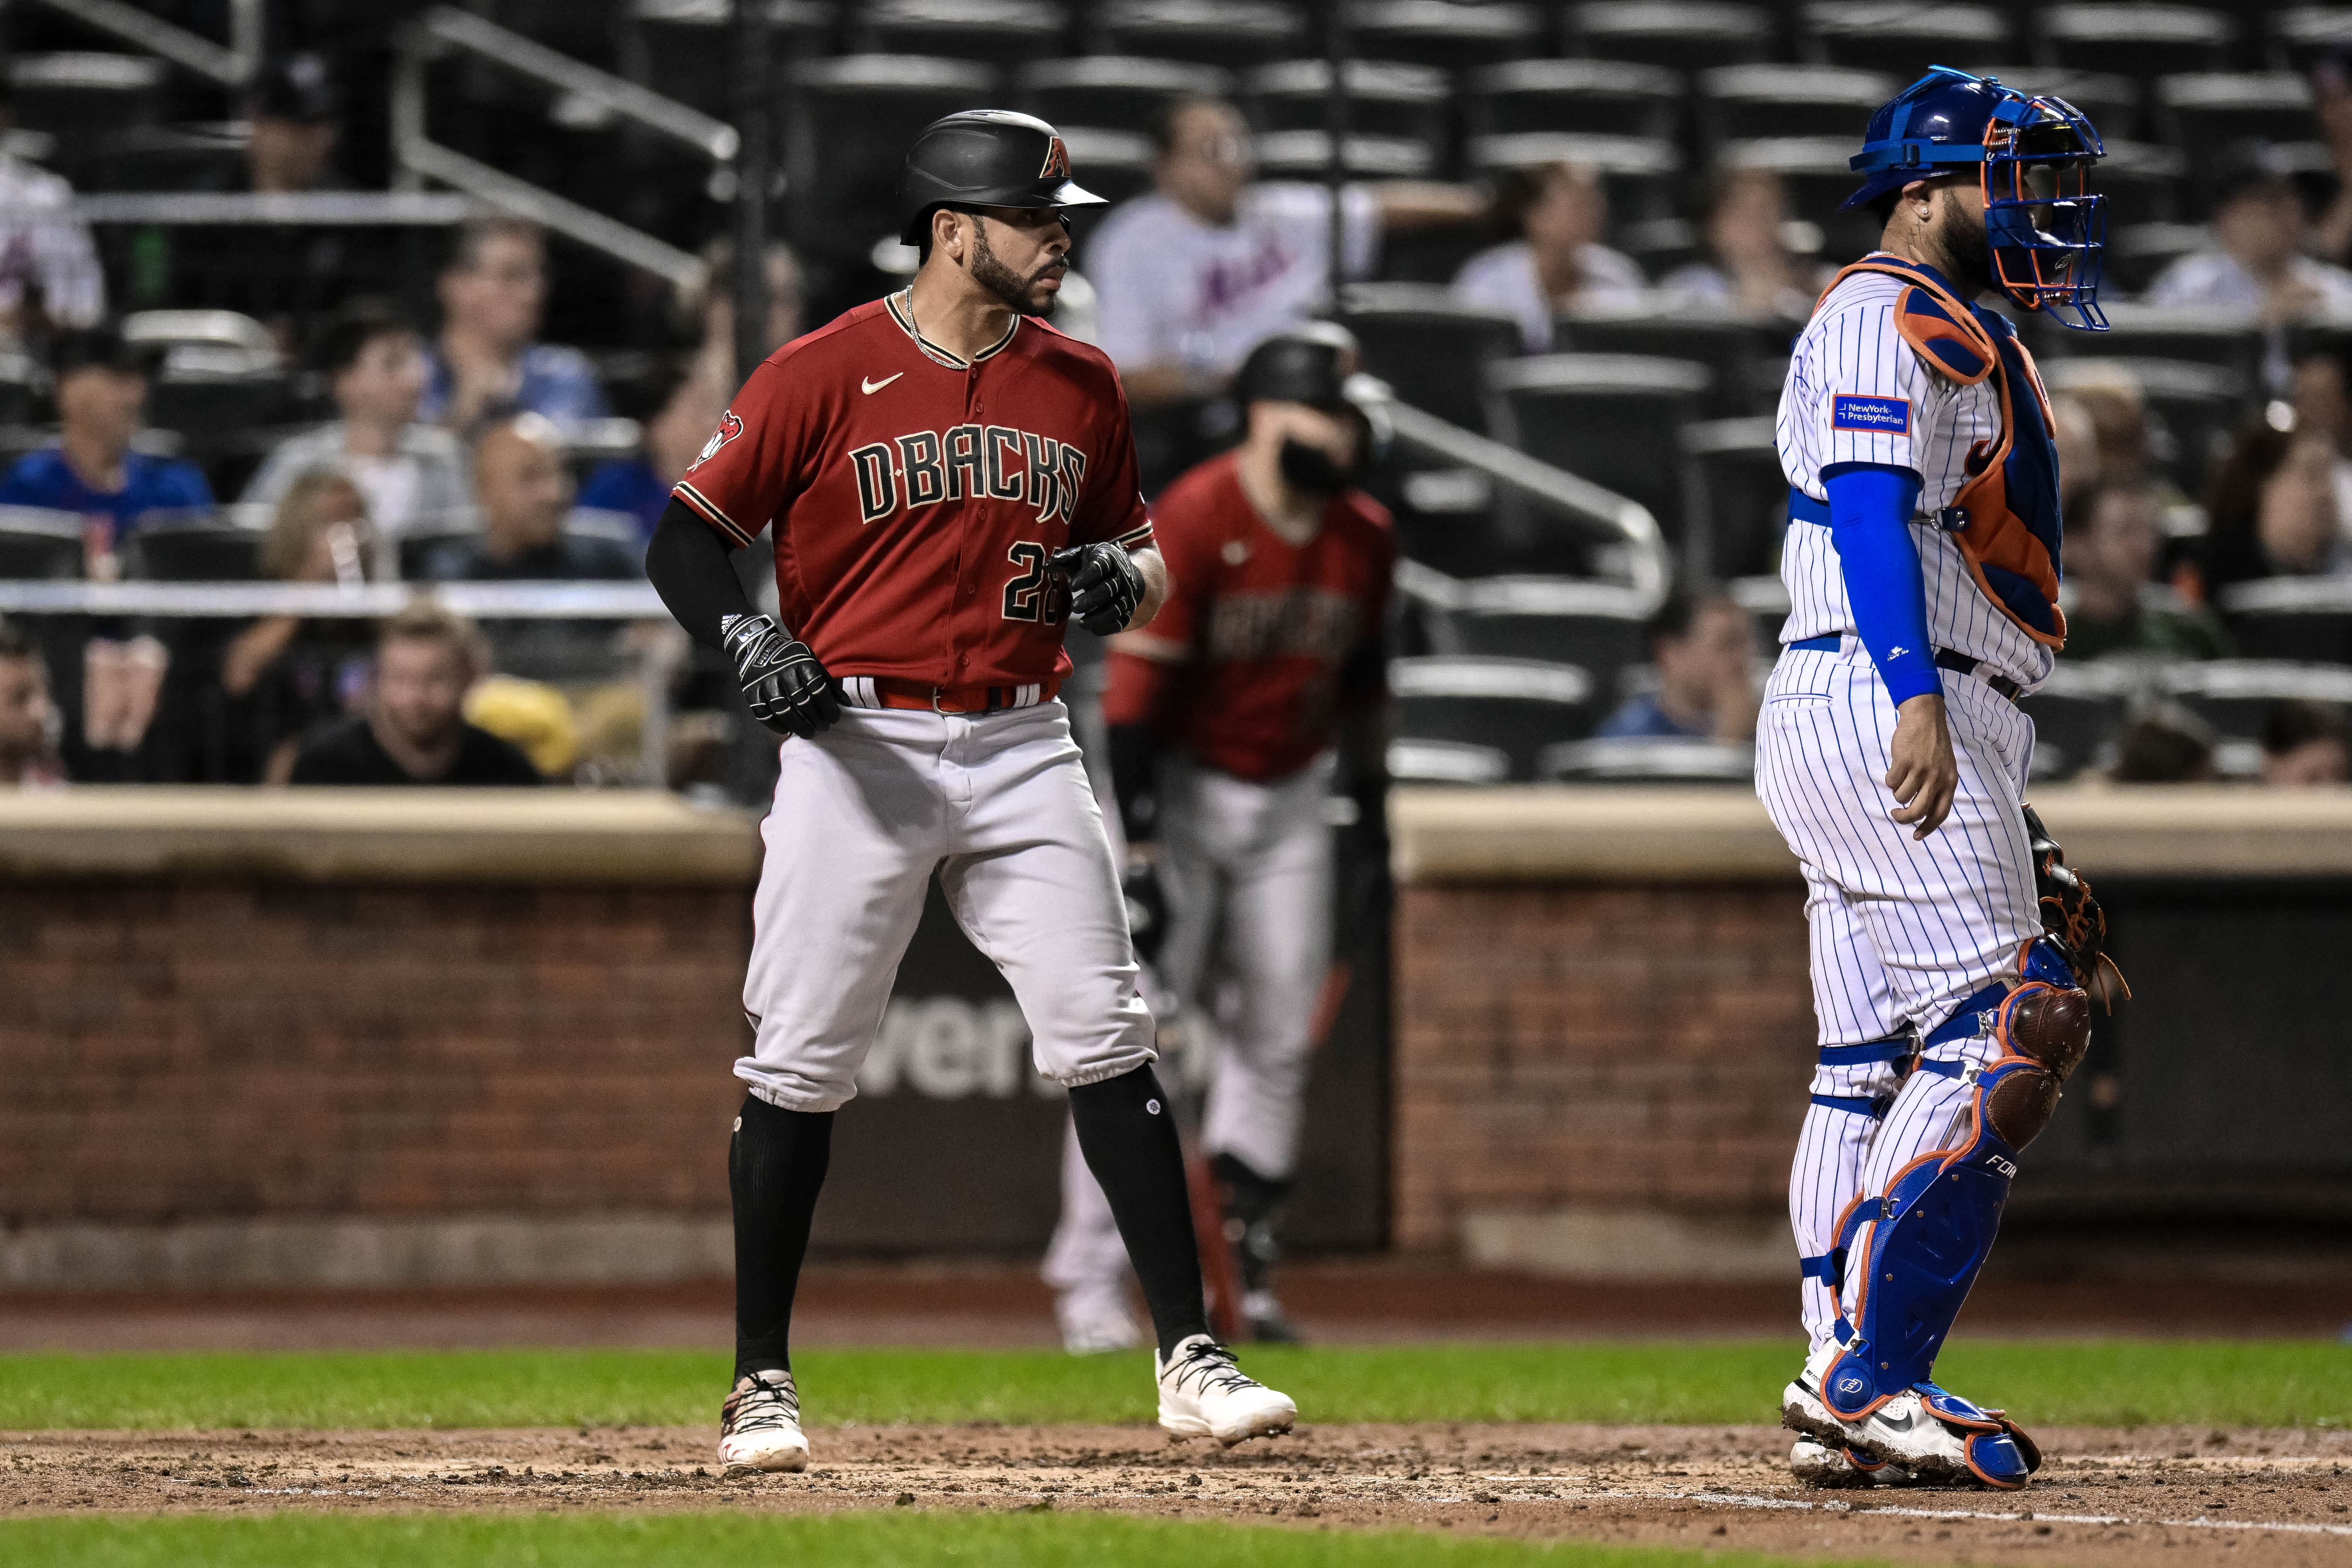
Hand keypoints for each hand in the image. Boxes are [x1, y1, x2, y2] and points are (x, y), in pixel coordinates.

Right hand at [722, 613, 839, 739]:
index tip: (834, 719)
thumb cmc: (793, 659)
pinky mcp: (751, 691)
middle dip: (815, 719)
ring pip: (783, 710)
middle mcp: (783, 672)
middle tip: (822, 728)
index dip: (828, 708)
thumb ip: (828, 683)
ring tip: (808, 733)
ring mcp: (765, 682)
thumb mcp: (813, 663)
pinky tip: (786, 730)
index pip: (818, 690)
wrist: (759, 647)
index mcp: (802, 664)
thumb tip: (846, 704)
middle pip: (802, 702)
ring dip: (798, 726)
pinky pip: (763, 713)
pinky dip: (775, 725)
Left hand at [1049, 542, 1145, 635]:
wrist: (1122, 572)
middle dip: (1091, 599)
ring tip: (1081, 623)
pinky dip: (1108, 627)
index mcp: (1108, 558)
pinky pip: (1122, 621)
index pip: (1100, 566)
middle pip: (1109, 588)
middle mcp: (1121, 576)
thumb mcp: (1081, 555)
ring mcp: (1126, 594)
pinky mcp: (1128, 609)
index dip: (1087, 576)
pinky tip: (1093, 630)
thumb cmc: (1094, 563)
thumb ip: (1064, 558)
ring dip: (1099, 617)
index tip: (1072, 586)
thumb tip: (1046, 566)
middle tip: (1074, 607)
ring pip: (1117, 607)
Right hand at [1885, 692, 1956, 838]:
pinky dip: (1890, 778)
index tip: (1916, 836)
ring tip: (1900, 779)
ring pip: (1901, 797)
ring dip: (1896, 792)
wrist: (1925, 718)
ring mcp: (1920, 771)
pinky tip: (1895, 768)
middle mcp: (1936, 779)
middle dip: (1903, 818)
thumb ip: (1938, 787)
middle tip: (1896, 815)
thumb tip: (1922, 811)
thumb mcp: (1945, 767)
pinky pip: (1891, 782)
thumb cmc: (1934, 745)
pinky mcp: (1904, 762)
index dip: (1927, 828)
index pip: (1940, 814)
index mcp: (1949, 782)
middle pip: (1917, 811)